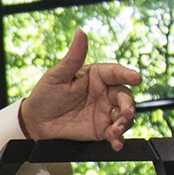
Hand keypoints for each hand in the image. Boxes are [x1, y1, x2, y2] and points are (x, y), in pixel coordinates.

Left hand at [17, 30, 140, 148]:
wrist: (36, 122)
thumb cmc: (45, 95)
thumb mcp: (57, 75)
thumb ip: (73, 57)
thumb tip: (80, 32)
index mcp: (96, 76)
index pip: (116, 72)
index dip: (128, 74)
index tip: (137, 78)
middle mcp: (104, 92)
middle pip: (125, 96)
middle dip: (128, 104)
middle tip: (126, 112)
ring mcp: (104, 111)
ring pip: (124, 115)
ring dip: (124, 122)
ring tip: (115, 130)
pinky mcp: (101, 128)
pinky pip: (115, 133)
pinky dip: (118, 138)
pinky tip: (116, 142)